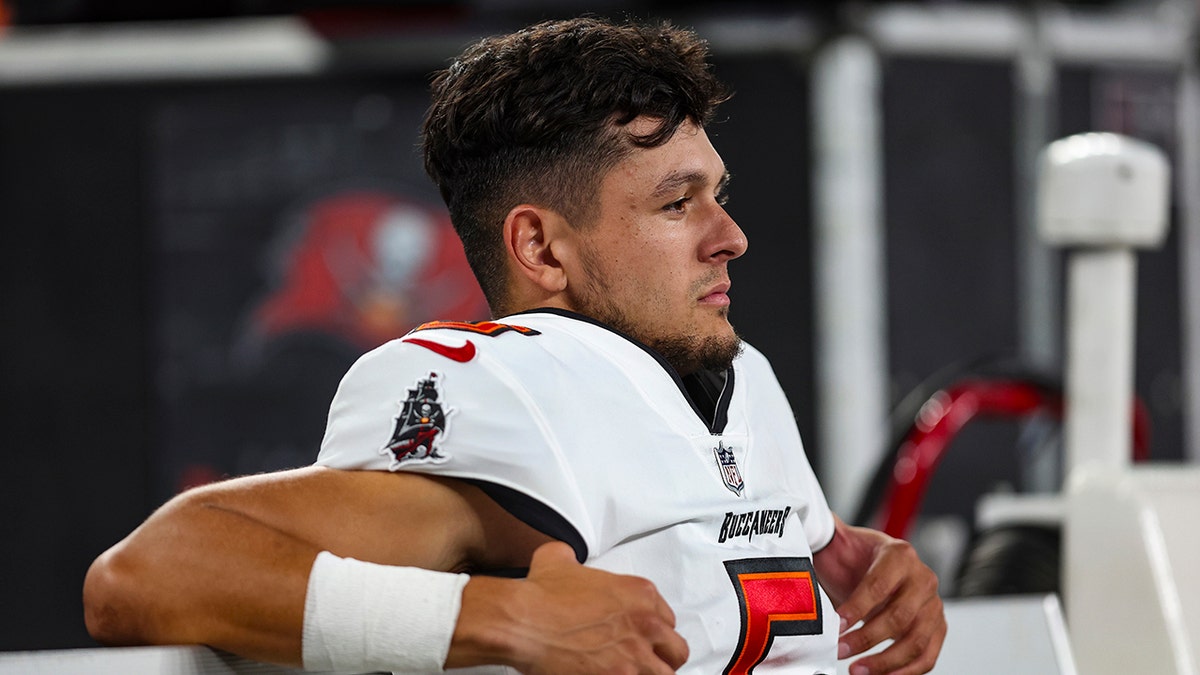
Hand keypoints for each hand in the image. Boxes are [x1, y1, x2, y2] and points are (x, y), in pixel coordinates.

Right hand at [450, 541, 688, 673]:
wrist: (524, 621)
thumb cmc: (540, 595)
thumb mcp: (557, 559)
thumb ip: (570, 557)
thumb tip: (565, 559)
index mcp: (639, 594)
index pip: (668, 620)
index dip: (654, 630)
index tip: (643, 637)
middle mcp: (645, 624)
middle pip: (675, 650)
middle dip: (662, 657)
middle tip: (646, 662)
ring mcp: (634, 656)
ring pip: (664, 674)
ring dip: (650, 673)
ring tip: (631, 672)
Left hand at [835, 536, 945, 674]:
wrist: (873, 562)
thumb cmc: (855, 557)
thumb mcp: (840, 544)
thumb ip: (824, 543)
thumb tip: (798, 551)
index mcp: (899, 555)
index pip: (878, 585)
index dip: (856, 608)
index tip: (836, 626)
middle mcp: (923, 579)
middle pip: (899, 616)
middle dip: (867, 639)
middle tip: (840, 651)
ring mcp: (933, 605)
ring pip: (916, 640)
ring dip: (885, 661)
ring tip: (857, 670)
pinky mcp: (937, 627)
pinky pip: (927, 656)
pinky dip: (905, 671)